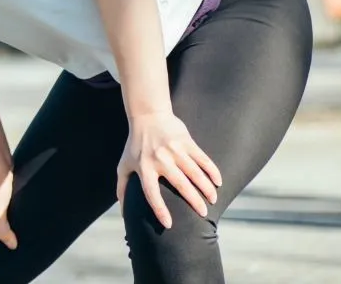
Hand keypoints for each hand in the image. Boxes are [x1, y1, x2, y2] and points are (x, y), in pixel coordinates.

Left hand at [117, 112, 221, 228]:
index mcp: (144, 167)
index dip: (159, 209)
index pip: (151, 193)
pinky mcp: (186, 141)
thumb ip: (122, 188)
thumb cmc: (135, 145)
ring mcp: (174, 150)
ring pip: (195, 172)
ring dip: (206, 188)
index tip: (169, 224)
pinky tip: (218, 182)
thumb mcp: (124, 164)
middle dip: (193, 201)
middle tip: (203, 214)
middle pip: (180, 184)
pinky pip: (202, 158)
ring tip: (212, 200)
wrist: (147, 115)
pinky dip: (212, 170)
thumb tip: (124, 213)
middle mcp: (159, 159)